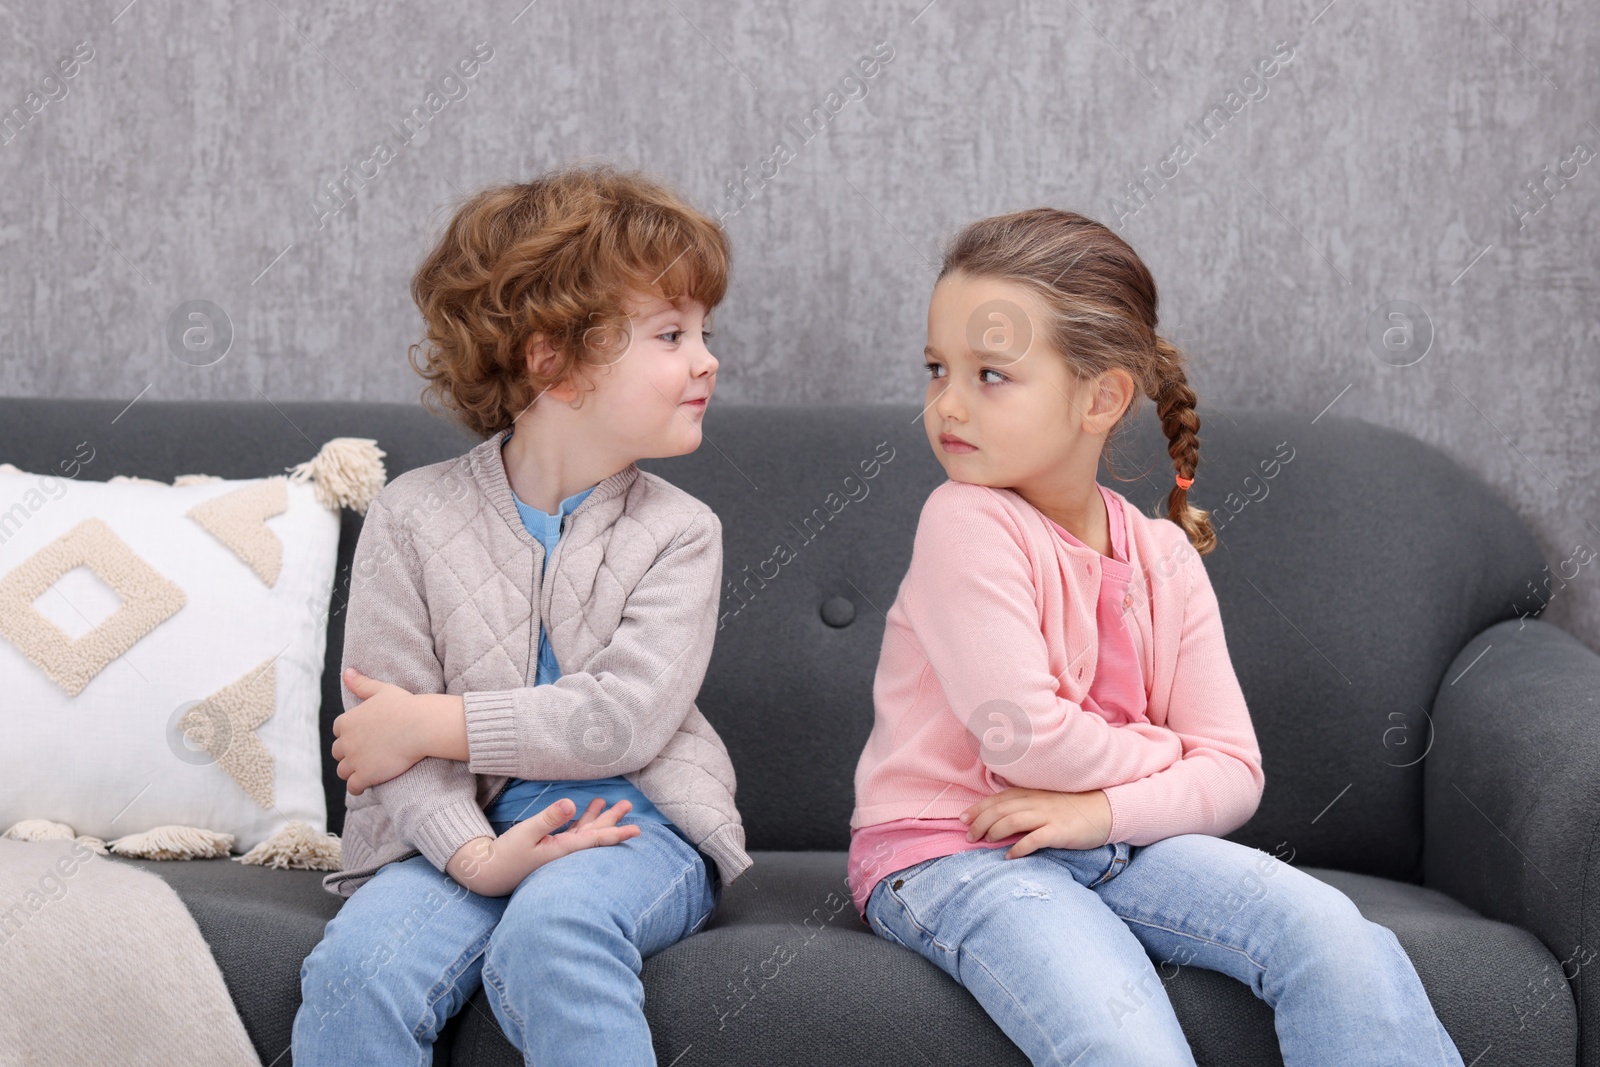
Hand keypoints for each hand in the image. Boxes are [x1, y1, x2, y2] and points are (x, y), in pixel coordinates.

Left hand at [331, 668, 429, 794]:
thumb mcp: (381, 690)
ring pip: (343, 771)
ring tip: (366, 770)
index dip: (350, 734)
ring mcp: (354, 760)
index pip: (339, 731)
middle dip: (349, 754)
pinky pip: (353, 787)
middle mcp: (346, 741)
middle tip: (366, 754)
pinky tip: (366, 785)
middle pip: (339, 752)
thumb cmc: (404, 706)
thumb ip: (361, 684)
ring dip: (352, 771)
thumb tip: (347, 672)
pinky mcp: (365, 775)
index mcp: (347, 721)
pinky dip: (357, 787)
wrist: (420, 726)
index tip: (363, 736)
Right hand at [445, 797, 640, 896]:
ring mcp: (559, 851)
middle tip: (629, 804)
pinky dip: (583, 821)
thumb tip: (572, 803)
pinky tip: (591, 809)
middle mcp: (565, 853)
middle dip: (613, 820)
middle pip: (595, 835)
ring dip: (600, 817)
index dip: (616, 834)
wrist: (489, 873)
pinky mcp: (551, 848)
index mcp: (563, 851)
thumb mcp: (526, 833)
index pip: (595, 841)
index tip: (636, 831)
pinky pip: (574, 833)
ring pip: (586, 832)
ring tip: (616, 804)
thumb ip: (548, 819)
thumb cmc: (506, 855)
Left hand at [959, 787, 1112, 858]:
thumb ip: (1024, 806)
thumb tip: (998, 819)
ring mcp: (1048, 816)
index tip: (962, 819)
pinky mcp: (1060, 831)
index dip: (978, 808)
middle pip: (1000, 809)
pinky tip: (1009, 856)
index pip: (998, 799)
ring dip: (994, 832)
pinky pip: (1035, 839)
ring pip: (1012, 820)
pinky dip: (1019, 848)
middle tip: (969, 836)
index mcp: (1031, 793)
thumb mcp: (1045, 801)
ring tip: (984, 842)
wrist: (1105, 811)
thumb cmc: (1072, 808)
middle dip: (980, 822)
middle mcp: (1036, 802)